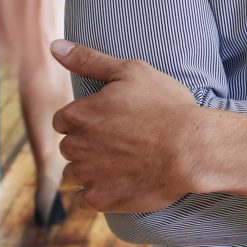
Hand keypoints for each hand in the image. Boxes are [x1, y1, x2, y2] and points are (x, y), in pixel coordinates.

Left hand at [50, 40, 217, 212]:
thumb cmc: (166, 106)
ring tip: (123, 164)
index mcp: (77, 115)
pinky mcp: (100, 199)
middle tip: (123, 142)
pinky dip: (102, 192)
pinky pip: (88, 198)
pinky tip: (125, 181)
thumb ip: (89, 59)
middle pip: (69, 148)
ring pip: (74, 175)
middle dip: (88, 145)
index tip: (111, 122)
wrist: (192, 148)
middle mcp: (74, 146)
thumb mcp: (131, 71)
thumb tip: (54, 46)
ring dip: (91, 170)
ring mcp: (87, 175)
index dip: (87, 120)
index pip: (63, 121)